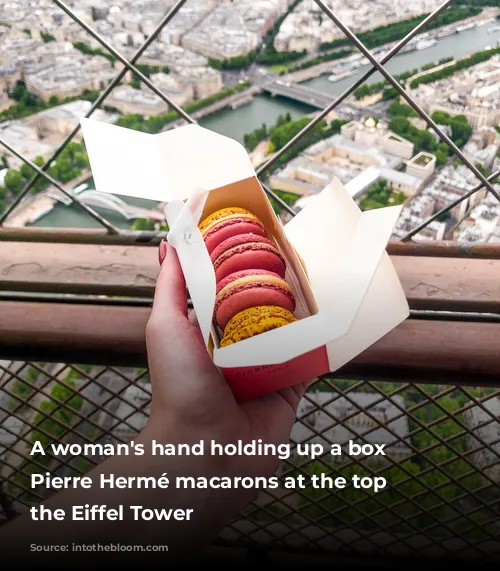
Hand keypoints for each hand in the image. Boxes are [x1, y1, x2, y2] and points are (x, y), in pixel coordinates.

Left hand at [145, 241, 308, 482]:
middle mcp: (238, 346)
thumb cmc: (179, 388)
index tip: (260, 234)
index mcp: (208, 330)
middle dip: (279, 282)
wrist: (204, 451)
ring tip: (322, 274)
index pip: (229, 288)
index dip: (243, 264)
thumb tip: (169, 244)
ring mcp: (267, 366)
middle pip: (264, 305)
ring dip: (305, 306)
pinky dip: (323, 339)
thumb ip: (171, 287)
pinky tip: (336, 313)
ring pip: (291, 327)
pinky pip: (311, 357)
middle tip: (297, 251)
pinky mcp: (291, 386)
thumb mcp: (165, 327)